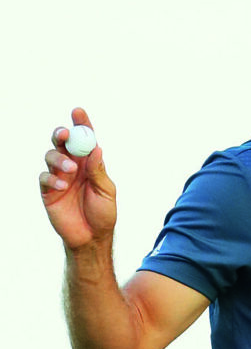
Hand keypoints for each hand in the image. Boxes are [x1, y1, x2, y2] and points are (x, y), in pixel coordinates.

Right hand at [39, 108, 116, 250]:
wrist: (92, 237)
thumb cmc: (103, 213)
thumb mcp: (106, 191)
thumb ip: (99, 171)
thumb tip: (96, 148)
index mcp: (90, 163)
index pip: (85, 139)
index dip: (82, 124)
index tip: (78, 111)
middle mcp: (74, 166)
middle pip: (63, 142)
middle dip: (62, 134)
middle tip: (65, 134)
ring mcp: (60, 177)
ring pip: (51, 156)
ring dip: (59, 158)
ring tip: (70, 170)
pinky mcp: (49, 191)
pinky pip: (45, 177)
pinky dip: (52, 178)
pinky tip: (62, 186)